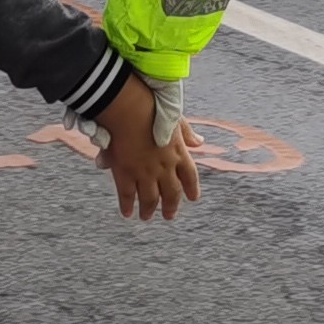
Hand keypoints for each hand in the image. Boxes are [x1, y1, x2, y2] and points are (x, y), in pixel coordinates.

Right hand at [94, 73, 200, 219]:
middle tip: (169, 216)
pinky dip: (127, 205)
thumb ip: (186, 133)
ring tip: (146, 217)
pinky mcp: (124, 172)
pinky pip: (126, 194)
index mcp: (179, 152)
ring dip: (149, 209)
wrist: (129, 108)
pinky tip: (127, 213)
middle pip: (171, 192)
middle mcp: (164, 167)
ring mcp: (145, 172)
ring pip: (149, 198)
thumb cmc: (152, 107)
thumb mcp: (175, 118)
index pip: (190, 176)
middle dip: (170, 206)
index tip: (193, 198)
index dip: (191, 188)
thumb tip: (199, 141)